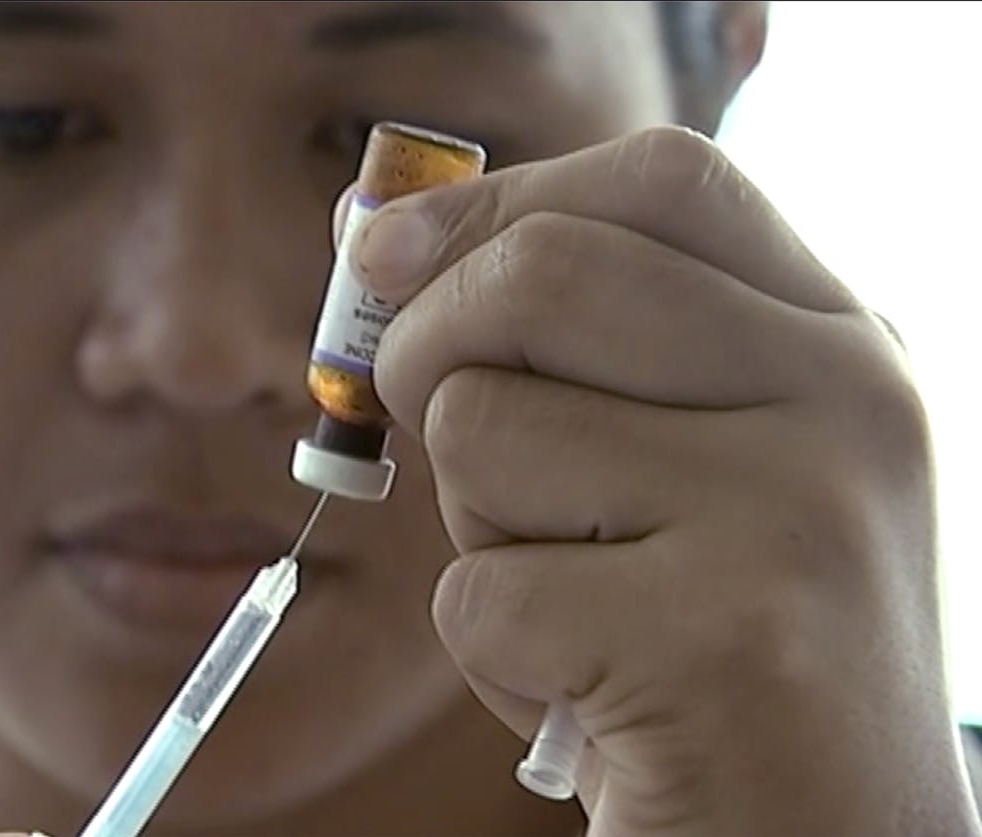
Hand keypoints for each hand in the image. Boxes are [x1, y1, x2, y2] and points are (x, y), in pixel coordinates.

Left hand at [348, 126, 981, 834]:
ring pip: (484, 431)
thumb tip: (369, 226)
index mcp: (834, 346)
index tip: (380, 249)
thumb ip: (564, 343)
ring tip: (581, 602)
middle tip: (433, 435)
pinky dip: (495, 656)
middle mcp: (844, 404)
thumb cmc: (712, 645)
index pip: (659, 182)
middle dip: (429, 353)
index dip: (493, 199)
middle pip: (542, 273)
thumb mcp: (680, 464)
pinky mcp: (721, 643)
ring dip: (479, 530)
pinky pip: (480, 592)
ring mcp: (794, 516)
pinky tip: (593, 692)